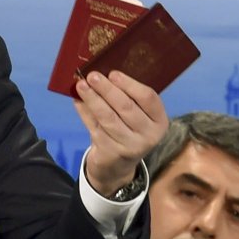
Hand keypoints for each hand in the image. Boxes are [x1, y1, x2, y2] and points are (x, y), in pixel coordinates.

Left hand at [73, 70, 167, 195]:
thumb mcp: (137, 116)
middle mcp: (148, 135)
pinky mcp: (110, 152)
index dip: (130, 84)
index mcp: (160, 121)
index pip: (148, 98)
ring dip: (93, 99)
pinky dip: (85, 113)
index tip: (113, 73)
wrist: (118, 165)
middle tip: (92, 75)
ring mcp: (129, 146)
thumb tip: (104, 74)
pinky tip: (78, 101)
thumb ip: (127, 98)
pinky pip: (95, 127)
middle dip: (107, 89)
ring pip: (108, 118)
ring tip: (81, 85)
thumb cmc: (128, 130)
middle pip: (126, 107)